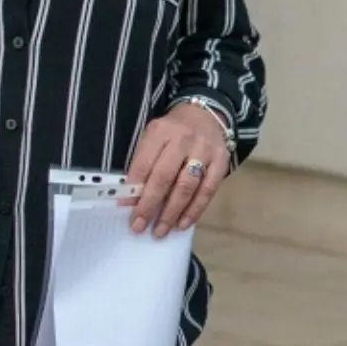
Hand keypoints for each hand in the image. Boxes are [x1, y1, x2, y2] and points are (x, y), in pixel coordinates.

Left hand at [124, 102, 230, 237]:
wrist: (205, 115)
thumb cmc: (172, 132)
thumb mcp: (153, 138)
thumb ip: (143, 163)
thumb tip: (131, 199)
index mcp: (160, 132)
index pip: (144, 163)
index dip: (134, 189)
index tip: (125, 210)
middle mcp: (182, 140)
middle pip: (164, 177)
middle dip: (150, 205)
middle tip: (139, 227)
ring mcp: (204, 151)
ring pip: (186, 187)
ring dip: (171, 213)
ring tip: (160, 231)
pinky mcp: (221, 162)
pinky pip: (207, 191)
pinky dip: (195, 210)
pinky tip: (183, 224)